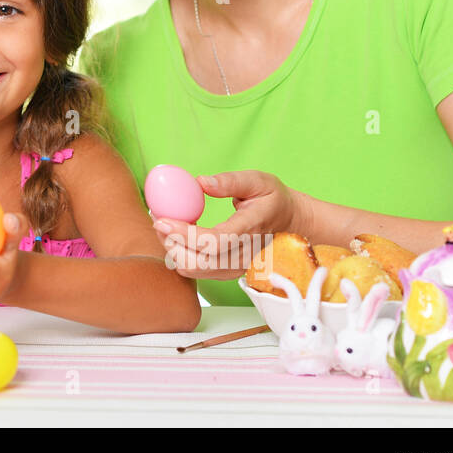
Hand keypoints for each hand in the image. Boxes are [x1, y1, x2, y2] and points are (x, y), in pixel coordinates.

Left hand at [154, 170, 305, 279]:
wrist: (293, 224)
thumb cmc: (273, 200)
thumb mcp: (258, 181)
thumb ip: (230, 181)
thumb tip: (200, 182)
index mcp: (251, 230)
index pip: (214, 242)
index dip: (183, 234)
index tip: (162, 219)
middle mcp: (245, 255)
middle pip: (199, 262)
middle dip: (171, 244)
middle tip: (159, 220)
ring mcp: (238, 267)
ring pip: (196, 271)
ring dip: (173, 251)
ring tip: (166, 226)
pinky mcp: (230, 272)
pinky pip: (199, 272)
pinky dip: (182, 256)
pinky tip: (179, 236)